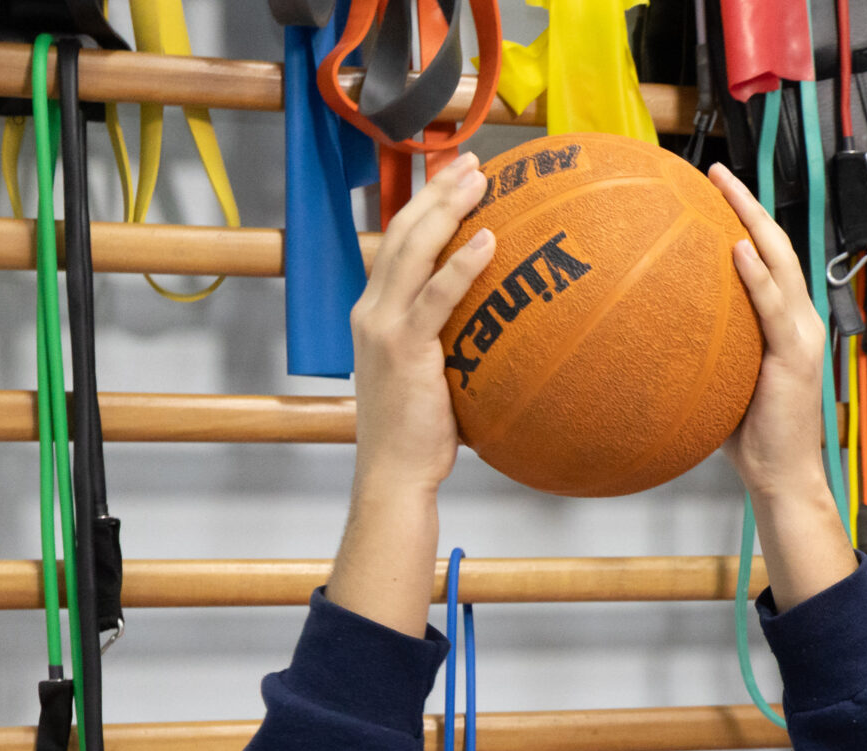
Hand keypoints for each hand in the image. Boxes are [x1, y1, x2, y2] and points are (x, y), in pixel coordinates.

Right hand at [348, 155, 493, 493]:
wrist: (393, 472)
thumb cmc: (418, 432)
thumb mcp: (429, 375)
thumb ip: (448, 343)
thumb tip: (495, 327)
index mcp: (373, 312)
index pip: (394, 244)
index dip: (421, 205)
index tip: (453, 178)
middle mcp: (371, 310)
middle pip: (400, 231)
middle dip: (435, 191)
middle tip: (471, 161)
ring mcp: (383, 326)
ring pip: (412, 250)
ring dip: (447, 209)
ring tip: (480, 180)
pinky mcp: (404, 348)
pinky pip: (436, 296)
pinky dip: (462, 263)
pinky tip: (489, 239)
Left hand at [709, 161, 831, 506]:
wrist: (782, 474)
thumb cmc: (748, 435)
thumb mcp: (720, 381)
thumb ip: (700, 349)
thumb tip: (646, 330)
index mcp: (783, 323)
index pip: (765, 259)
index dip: (743, 220)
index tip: (711, 191)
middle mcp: (797, 320)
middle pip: (776, 246)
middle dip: (747, 204)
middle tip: (716, 172)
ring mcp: (800, 335)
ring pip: (781, 263)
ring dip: (753, 221)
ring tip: (725, 190)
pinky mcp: (795, 355)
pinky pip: (773, 306)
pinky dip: (757, 275)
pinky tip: (735, 248)